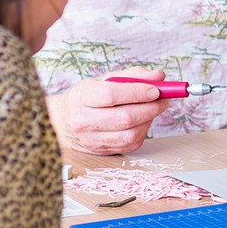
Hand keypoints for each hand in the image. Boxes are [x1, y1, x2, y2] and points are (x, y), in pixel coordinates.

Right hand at [48, 70, 171, 155]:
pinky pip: (130, 144)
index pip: (112, 95)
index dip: (138, 92)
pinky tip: (143, 121)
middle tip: (163, 99)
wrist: (63, 123)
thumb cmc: (86, 98)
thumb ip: (131, 76)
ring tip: (153, 108)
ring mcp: (92, 139)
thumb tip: (159, 76)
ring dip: (149, 120)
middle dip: (150, 107)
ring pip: (130, 134)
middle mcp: (84, 121)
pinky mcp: (103, 151)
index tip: (156, 89)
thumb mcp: (103, 80)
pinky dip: (142, 131)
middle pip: (124, 117)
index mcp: (82, 98)